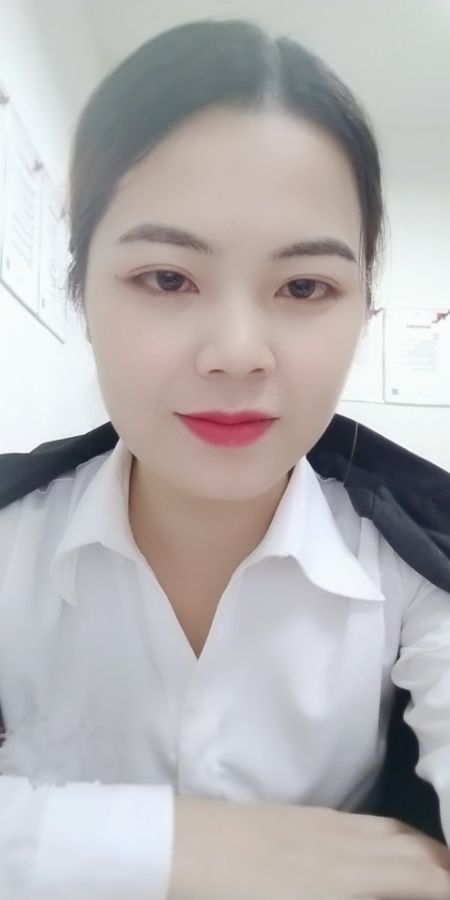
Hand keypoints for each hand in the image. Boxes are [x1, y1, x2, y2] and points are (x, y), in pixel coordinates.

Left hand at [168, 796, 449, 898]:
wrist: (183, 850)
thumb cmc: (237, 899)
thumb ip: (355, 894)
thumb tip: (377, 891)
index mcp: (353, 874)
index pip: (425, 877)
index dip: (447, 883)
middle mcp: (349, 842)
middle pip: (416, 849)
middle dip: (443, 865)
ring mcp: (325, 823)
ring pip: (393, 830)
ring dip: (424, 849)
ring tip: (437, 867)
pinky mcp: (303, 816)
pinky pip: (369, 823)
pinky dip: (395, 836)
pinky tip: (387, 848)